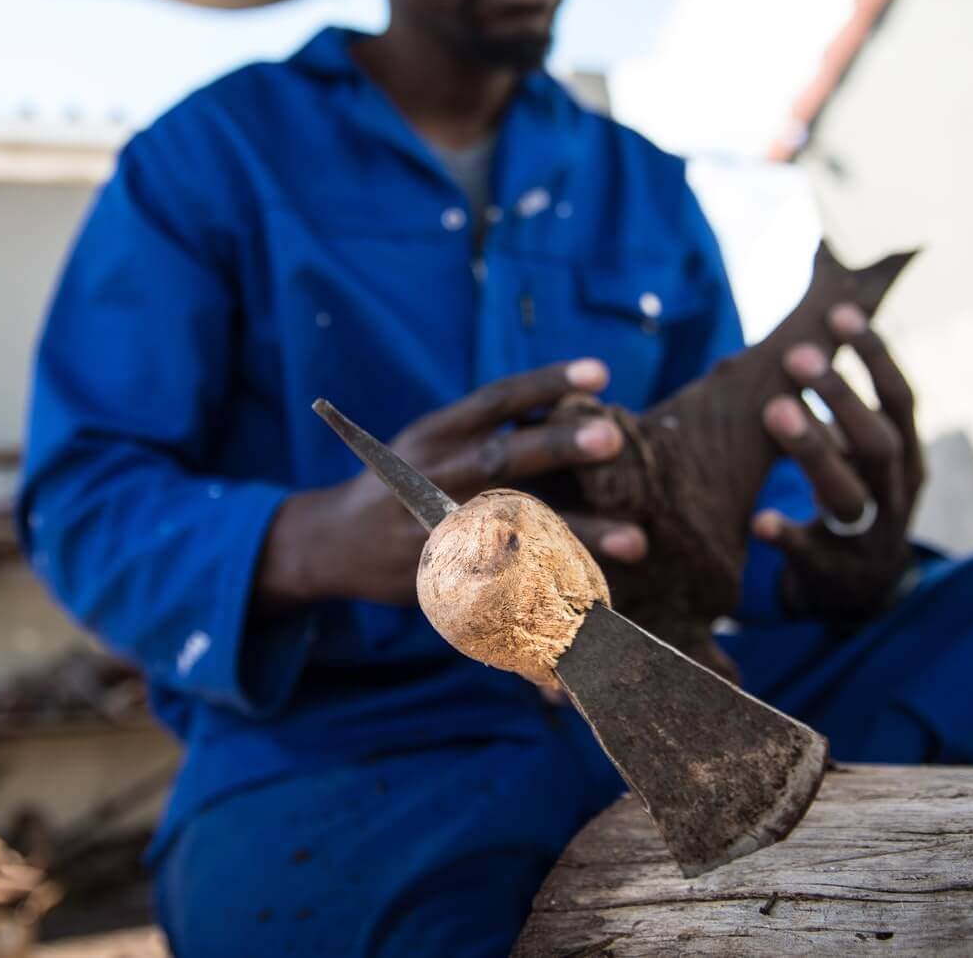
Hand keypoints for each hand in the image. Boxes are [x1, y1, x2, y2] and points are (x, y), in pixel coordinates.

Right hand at [260, 359, 650, 609]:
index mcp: (436, 434)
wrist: (335, 543)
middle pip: (505, 458)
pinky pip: (502, 586)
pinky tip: (595, 599)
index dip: (547, 383)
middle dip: (559, 448)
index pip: (497, 400)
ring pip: (515, 531)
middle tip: (614, 438)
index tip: (601, 373)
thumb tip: (566, 407)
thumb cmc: (403, 480)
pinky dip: (548, 592)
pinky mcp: (445, 577)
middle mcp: (437, 476)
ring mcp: (440, 530)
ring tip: (636, 539)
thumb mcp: (431, 440)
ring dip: (579, 534)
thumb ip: (487, 429)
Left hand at [753, 304, 925, 622]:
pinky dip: (787, 535)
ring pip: (850, 495)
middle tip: (798, 357)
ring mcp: (871, 536)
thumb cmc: (854, 494)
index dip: (877, 356)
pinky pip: (812, 554)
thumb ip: (844, 399)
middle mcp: (897, 494)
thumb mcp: (861, 449)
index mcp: (906, 455)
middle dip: (842, 398)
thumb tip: (817, 311)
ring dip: (813, 450)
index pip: (902, 399)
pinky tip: (760, 519)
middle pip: (878, 443)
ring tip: (774, 412)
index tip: (842, 313)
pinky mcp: (836, 574)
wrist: (862, 590)